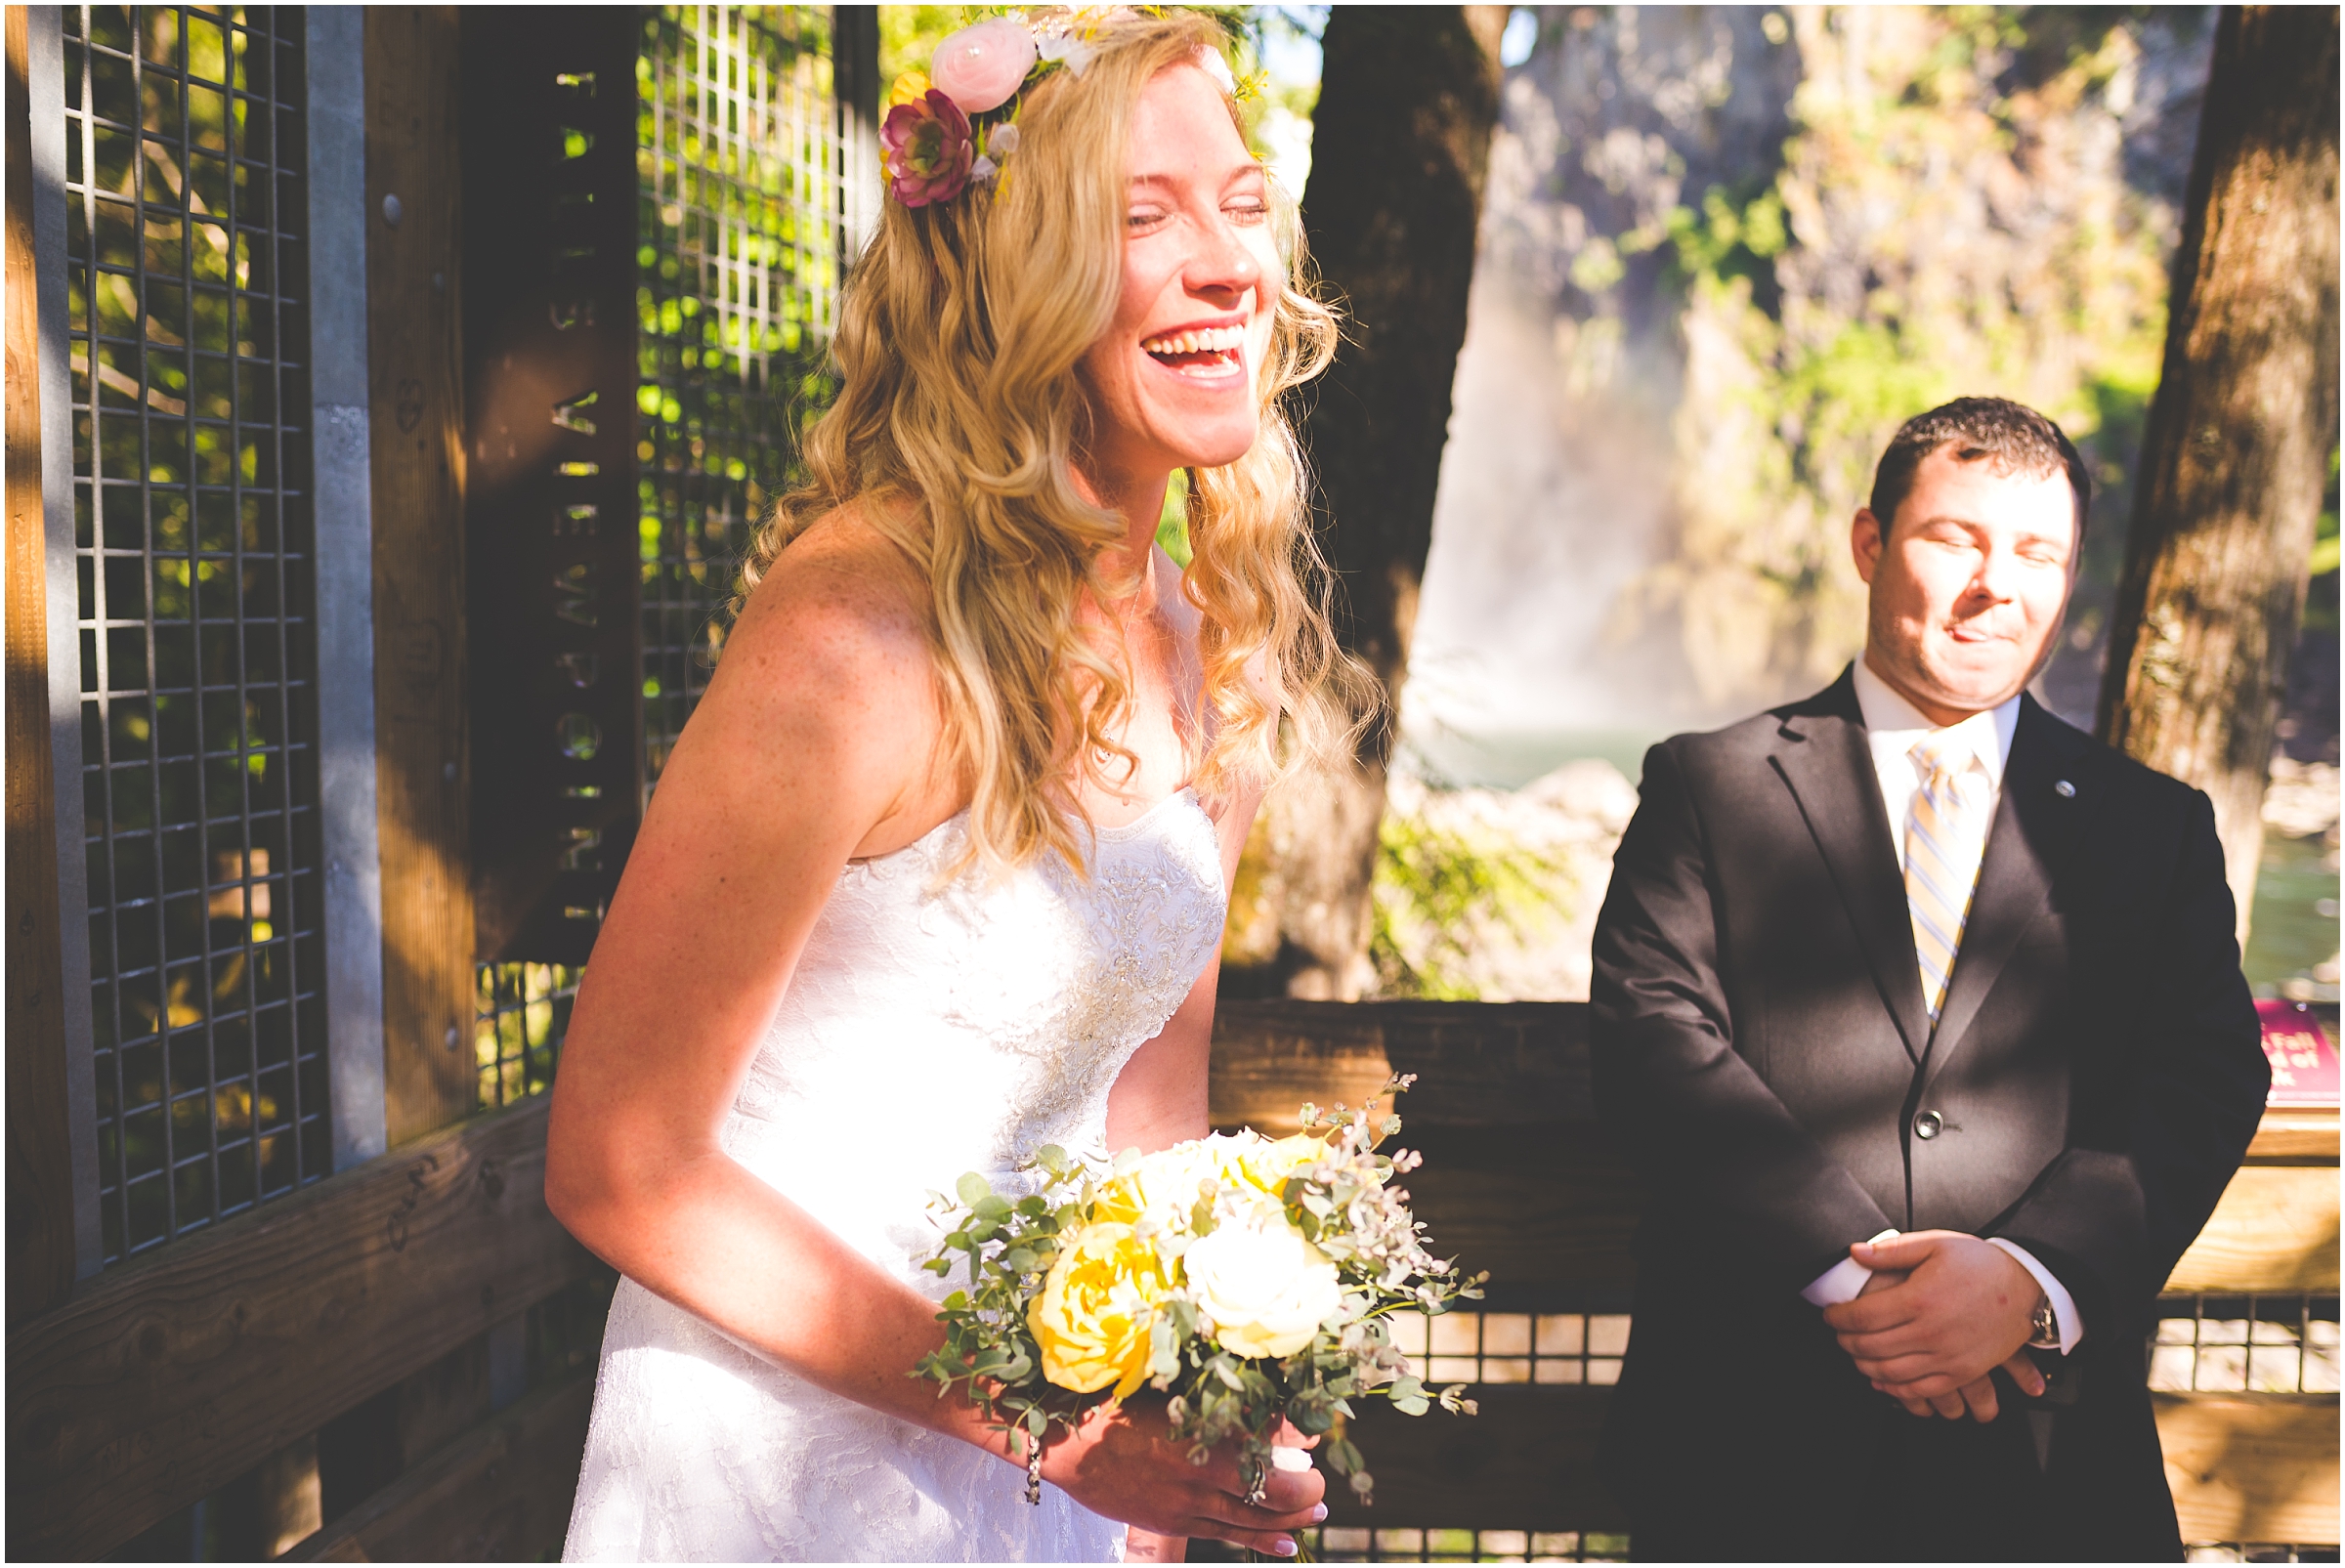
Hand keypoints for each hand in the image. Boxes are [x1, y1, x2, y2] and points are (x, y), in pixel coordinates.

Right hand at [1040, 1400, 1326, 1556]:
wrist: (1068, 1445)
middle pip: (1273, 1492)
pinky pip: (1227, 1536)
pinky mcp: (1173, 1522)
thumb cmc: (1120, 1407)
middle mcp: (1200, 1473)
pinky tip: (1286, 1545)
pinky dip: (1261, 1541)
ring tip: (1316, 1513)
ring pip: (1254, 1520)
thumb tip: (1269, 1404)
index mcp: (1201, 1433)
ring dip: (1292, 1518)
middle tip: (1321, 1486)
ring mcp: (1186, 1504)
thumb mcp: (1172, 1395)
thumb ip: (1218, 1404)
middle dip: (1305, 1491)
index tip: (1315, 1439)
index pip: (1269, 1445)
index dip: (1299, 1445)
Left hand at [1821, 1231, 2049, 1407]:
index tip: (1830, 1314)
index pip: (1862, 1317)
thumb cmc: (1981, 1263)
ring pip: (1890, 1372)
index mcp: (1920, 1299)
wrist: (2028, 1288)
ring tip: (1855, 1353)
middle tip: (1838, 1333)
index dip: (1838, 1318)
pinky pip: (1921, 1390)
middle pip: (1871, 1347)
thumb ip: (1891, 1251)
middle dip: (1845, 1341)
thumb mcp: (1936, 1244)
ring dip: (1864, 1365)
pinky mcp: (1963, 1372)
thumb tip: (1854, 1253)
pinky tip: (1882, 1379)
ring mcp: (1948, 1356)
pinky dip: (1895, 1388)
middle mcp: (1931, 1332)